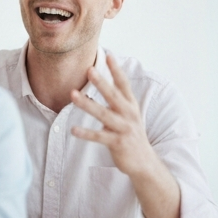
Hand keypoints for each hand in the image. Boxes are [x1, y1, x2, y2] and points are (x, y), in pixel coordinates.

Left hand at [71, 53, 180, 217]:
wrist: (145, 162)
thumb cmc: (132, 134)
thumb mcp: (129, 114)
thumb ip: (118, 99)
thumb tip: (104, 81)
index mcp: (131, 105)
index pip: (123, 83)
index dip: (116, 69)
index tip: (109, 54)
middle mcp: (129, 114)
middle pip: (113, 95)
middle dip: (101, 82)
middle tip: (89, 69)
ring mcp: (123, 129)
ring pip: (103, 114)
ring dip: (87, 104)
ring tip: (73, 94)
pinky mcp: (117, 144)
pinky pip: (99, 137)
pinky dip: (86, 133)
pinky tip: (73, 129)